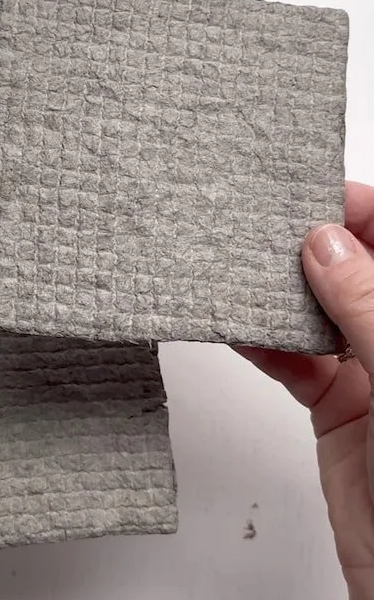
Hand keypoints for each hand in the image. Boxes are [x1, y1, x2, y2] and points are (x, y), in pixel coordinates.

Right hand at [241, 181, 373, 599]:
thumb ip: (367, 308)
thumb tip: (326, 245)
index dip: (362, 215)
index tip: (314, 194)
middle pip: (356, 272)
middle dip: (312, 247)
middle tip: (263, 223)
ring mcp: (373, 372)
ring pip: (319, 313)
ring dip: (279, 294)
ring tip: (239, 267)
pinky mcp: (336, 405)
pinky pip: (295, 359)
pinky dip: (264, 341)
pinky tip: (238, 325)